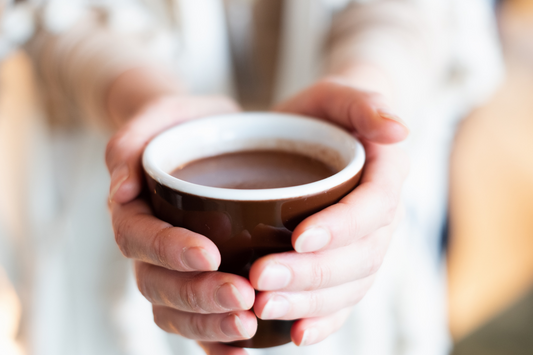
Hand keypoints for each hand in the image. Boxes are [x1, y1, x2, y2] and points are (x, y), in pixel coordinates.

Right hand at [106, 95, 258, 354]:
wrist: (200, 138)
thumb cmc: (183, 124)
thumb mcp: (162, 113)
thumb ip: (132, 139)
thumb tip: (120, 189)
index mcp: (134, 209)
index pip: (139, 238)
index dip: (169, 250)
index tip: (209, 254)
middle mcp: (148, 247)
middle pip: (156, 284)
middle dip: (197, 295)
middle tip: (242, 296)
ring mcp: (170, 269)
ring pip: (174, 310)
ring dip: (209, 324)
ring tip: (249, 324)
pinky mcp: (196, 281)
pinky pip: (196, 321)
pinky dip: (215, 341)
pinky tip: (245, 347)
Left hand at [245, 79, 408, 345]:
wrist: (325, 132)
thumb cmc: (330, 111)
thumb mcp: (343, 94)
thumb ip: (368, 103)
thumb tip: (398, 129)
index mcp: (385, 179)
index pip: (372, 209)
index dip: (341, 227)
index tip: (299, 236)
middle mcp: (380, 220)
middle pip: (358, 258)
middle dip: (311, 274)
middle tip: (260, 279)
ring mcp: (363, 247)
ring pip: (348, 287)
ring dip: (308, 303)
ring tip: (262, 308)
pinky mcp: (342, 264)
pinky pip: (341, 302)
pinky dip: (321, 321)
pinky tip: (294, 335)